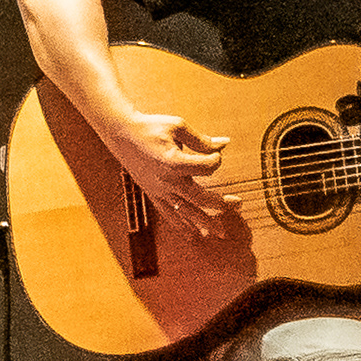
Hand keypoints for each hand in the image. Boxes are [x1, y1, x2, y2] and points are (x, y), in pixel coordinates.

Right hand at [106, 110, 233, 233]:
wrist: (122, 134)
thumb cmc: (150, 127)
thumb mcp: (178, 126)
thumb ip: (202, 140)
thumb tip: (225, 144)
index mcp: (175, 162)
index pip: (208, 167)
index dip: (217, 159)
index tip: (216, 153)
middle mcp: (168, 180)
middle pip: (201, 198)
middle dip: (221, 204)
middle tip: (238, 205)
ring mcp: (160, 190)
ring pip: (186, 212)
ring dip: (204, 223)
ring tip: (220, 233)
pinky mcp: (153, 194)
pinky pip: (169, 214)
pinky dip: (182, 225)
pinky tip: (193, 234)